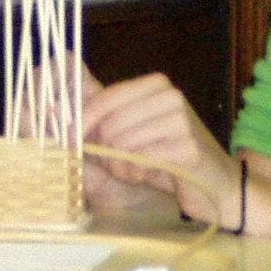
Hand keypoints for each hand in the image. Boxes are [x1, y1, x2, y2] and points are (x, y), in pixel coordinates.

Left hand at [81, 71, 236, 221]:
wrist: (215, 185)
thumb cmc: (164, 157)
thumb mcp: (129, 129)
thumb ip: (99, 112)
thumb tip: (55, 99)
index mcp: (155, 84)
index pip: (105, 98)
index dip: (83, 122)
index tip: (72, 141)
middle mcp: (171, 96)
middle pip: (111, 123)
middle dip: (105, 149)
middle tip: (115, 161)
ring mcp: (182, 120)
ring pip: (123, 142)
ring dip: (120, 164)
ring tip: (133, 169)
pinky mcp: (188, 147)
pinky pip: (141, 159)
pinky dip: (136, 173)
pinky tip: (147, 175)